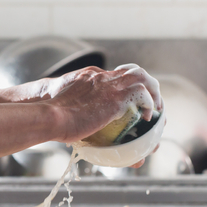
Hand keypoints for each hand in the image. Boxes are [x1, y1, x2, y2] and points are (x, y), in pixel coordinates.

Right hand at [44, 65, 162, 144]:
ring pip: (143, 78)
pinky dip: (150, 105)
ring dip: (154, 92)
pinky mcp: (116, 98)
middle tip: (153, 102)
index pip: (115, 75)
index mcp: (90, 77)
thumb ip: (72, 114)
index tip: (132, 99)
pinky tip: (148, 117)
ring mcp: (109, 85)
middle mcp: (102, 76)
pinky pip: (142, 95)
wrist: (50, 115)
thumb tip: (71, 134)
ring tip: (157, 109)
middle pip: (133, 71)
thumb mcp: (63, 108)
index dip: (127, 86)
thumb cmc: (51, 117)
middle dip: (147, 85)